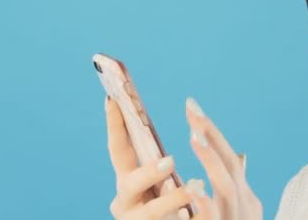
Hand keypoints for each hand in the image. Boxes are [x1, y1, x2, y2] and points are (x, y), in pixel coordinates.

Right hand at [105, 97, 205, 218]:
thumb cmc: (170, 208)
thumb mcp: (165, 182)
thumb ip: (164, 160)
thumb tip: (185, 113)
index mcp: (129, 181)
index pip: (119, 150)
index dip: (115, 127)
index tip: (112, 99)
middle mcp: (125, 201)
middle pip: (129, 184)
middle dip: (148, 172)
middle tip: (171, 160)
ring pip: (149, 213)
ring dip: (172, 200)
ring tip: (195, 189)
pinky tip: (191, 216)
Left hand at [185, 97, 262, 219]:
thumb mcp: (235, 211)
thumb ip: (231, 191)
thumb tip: (231, 164)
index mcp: (245, 197)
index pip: (228, 157)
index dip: (211, 132)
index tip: (191, 107)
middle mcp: (244, 205)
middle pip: (231, 163)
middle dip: (212, 135)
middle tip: (191, 108)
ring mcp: (236, 218)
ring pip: (227, 188)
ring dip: (212, 161)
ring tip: (194, 139)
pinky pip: (216, 219)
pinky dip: (206, 204)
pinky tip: (194, 189)